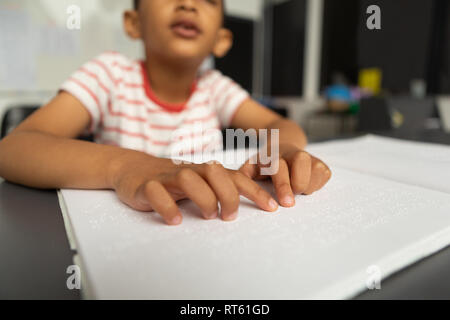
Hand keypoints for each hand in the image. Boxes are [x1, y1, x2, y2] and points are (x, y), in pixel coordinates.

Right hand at [109, 155, 278, 224]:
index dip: (255, 190)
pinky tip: (175, 220)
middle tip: (230, 216)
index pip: (234, 176)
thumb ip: (221, 189)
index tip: (272, 208)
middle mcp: (189, 171)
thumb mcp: (199, 184)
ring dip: (203, 197)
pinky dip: (167, 206)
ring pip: (188, 178)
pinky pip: (156, 192)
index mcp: (205, 172)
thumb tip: (248, 203)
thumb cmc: (172, 182)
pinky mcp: (146, 186)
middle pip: (215, 172)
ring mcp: (166, 177)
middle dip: (229, 194)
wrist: (132, 169)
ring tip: (208, 216)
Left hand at [240, 144, 331, 206]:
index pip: (279, 167)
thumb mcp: (252, 166)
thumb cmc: (266, 163)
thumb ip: (244, 174)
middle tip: (291, 201)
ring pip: (316, 169)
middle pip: (301, 161)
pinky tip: (306, 185)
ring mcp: (309, 156)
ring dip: (308, 185)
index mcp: (273, 155)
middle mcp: (292, 152)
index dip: (283, 185)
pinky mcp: (322, 164)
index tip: (286, 203)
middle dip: (298, 183)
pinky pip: (324, 175)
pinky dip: (316, 184)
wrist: (283, 145)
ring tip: (297, 190)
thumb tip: (234, 184)